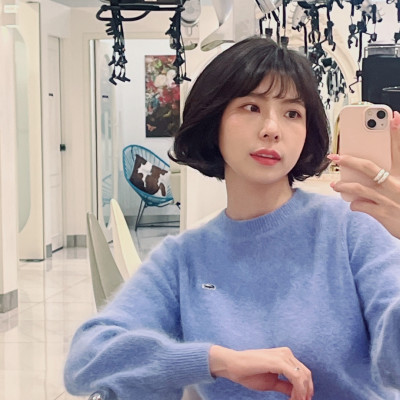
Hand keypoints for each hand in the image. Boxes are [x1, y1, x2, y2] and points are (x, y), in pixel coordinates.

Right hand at [209, 345, 313, 399]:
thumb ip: (285, 386)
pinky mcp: (278, 361)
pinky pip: (295, 377)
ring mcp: (282, 355)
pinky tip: (292, 398)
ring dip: (302, 393)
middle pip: (306, 374)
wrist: (233, 365)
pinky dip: (297, 390)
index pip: (302, 372)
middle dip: (306, 392)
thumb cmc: (249, 373)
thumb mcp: (271, 382)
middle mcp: (285, 353)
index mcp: (284, 356)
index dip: (306, 389)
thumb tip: (297, 393)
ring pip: (302, 376)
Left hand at [329, 111, 399, 238]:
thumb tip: (375, 173)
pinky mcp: (382, 213)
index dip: (397, 133)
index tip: (394, 116)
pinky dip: (354, 204)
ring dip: (343, 186)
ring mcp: (387, 199)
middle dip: (349, 160)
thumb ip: (392, 176)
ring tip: (335, 185)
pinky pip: (361, 206)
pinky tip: (353, 204)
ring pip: (358, 188)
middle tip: (335, 156)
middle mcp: (396, 184)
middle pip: (369, 167)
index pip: (399, 150)